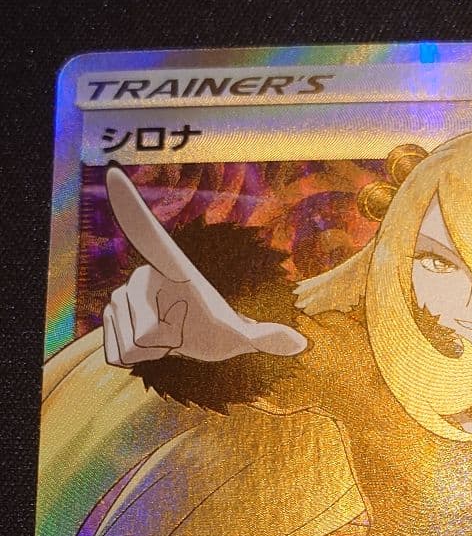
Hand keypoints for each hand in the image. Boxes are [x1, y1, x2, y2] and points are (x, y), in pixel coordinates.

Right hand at [102, 166, 306, 365]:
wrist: (187, 339)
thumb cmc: (213, 328)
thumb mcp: (239, 335)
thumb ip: (266, 337)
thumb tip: (301, 342)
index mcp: (173, 268)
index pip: (151, 236)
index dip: (132, 207)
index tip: (116, 176)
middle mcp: (141, 275)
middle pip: (147, 331)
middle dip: (166, 343)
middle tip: (179, 329)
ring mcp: (119, 295)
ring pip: (132, 344)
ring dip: (152, 352)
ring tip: (164, 335)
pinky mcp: (105, 317)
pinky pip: (116, 352)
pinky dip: (134, 359)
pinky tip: (146, 346)